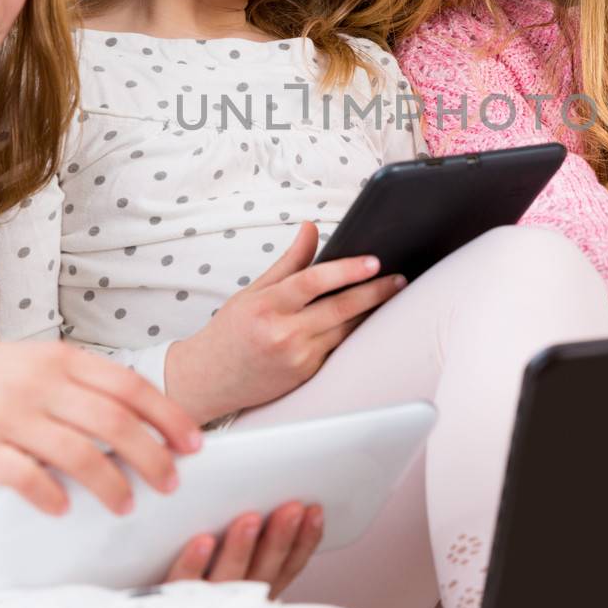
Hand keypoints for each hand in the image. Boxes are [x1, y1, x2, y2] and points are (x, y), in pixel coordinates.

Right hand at [0, 340, 201, 515]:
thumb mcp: (31, 364)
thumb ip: (78, 384)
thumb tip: (137, 417)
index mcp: (57, 359)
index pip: (128, 386)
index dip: (168, 416)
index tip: (193, 442)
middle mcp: (38, 384)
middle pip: (115, 422)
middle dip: (153, 455)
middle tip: (171, 482)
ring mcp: (7, 416)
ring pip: (79, 453)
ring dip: (112, 484)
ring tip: (127, 505)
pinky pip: (27, 477)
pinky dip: (53, 495)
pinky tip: (67, 508)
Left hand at [162, 501, 324, 598]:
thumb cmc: (196, 572)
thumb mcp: (230, 560)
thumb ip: (253, 538)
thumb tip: (267, 491)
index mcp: (253, 587)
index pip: (288, 565)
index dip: (305, 540)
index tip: (314, 511)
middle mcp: (234, 598)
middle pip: (263, 570)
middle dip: (280, 538)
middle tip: (291, 508)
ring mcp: (204, 600)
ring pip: (228, 576)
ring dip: (242, 547)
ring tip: (249, 519)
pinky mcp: (170, 600)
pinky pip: (183, 583)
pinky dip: (195, 562)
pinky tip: (202, 542)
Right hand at [164, 221, 405, 423]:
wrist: (208, 379)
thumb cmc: (230, 332)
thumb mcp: (252, 291)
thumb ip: (288, 261)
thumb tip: (311, 228)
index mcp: (266, 306)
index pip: (313, 282)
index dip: (347, 270)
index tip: (373, 261)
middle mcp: (282, 334)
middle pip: (339, 308)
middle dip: (375, 292)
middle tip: (399, 279)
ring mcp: (297, 358)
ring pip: (345, 330)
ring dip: (372, 311)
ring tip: (393, 293)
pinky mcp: (307, 375)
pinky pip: (339, 348)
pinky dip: (356, 332)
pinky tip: (371, 318)